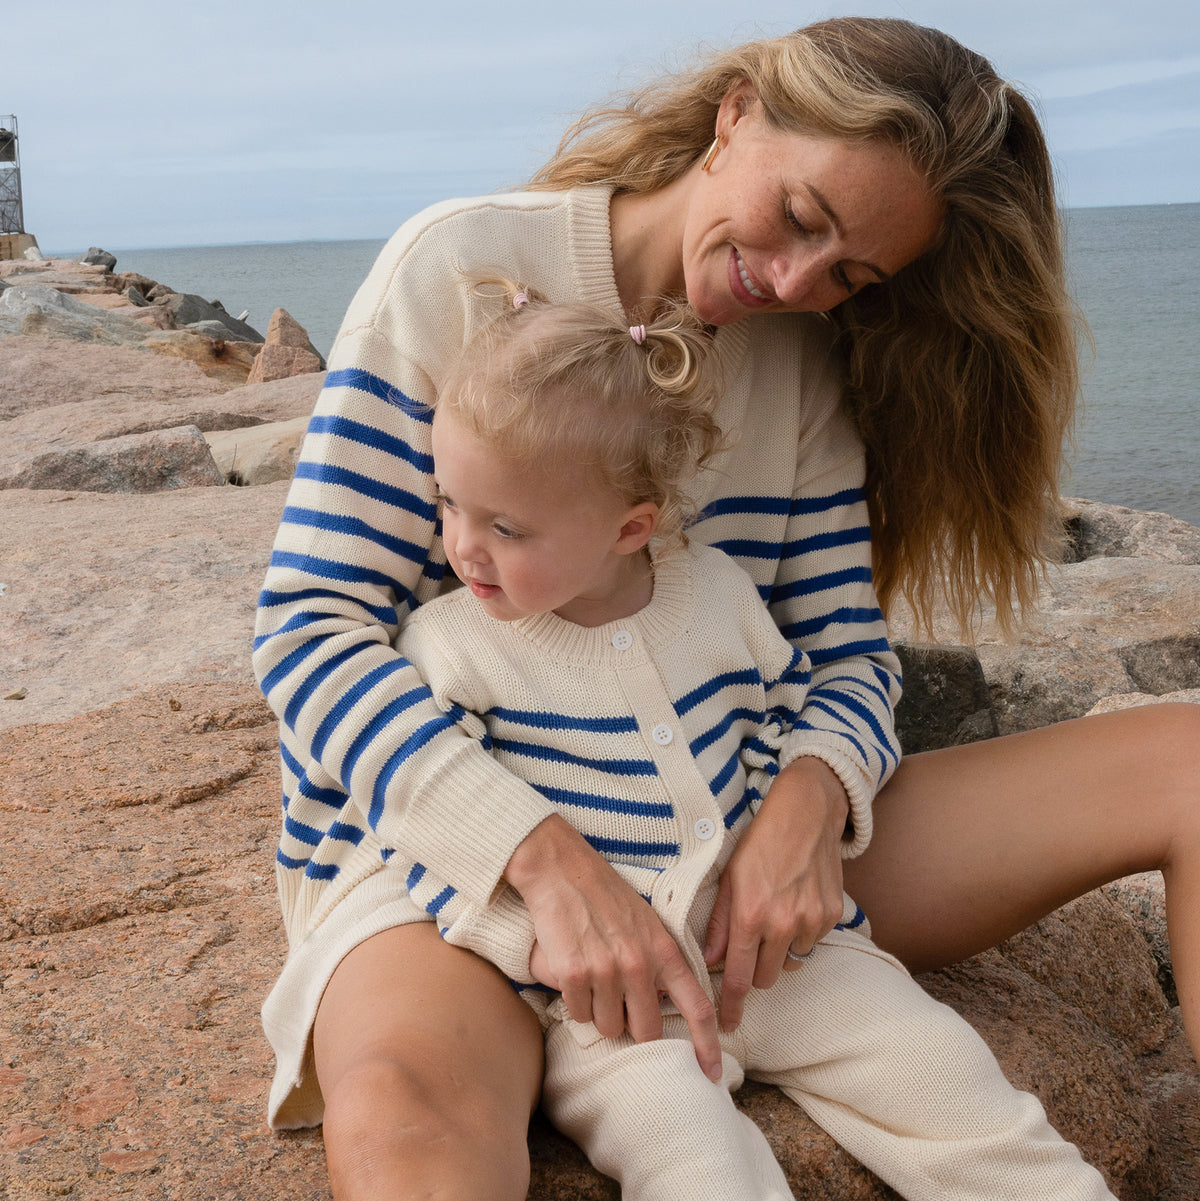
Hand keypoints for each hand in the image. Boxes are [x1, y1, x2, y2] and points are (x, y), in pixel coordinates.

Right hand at [507, 815, 721, 1081]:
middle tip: (620, 1004)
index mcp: (664, 951)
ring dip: (601, 1014)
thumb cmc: (606, 895)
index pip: (696, 1007)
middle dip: (633, 1027)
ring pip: (608, 1027)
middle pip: (645, 1031)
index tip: (711, 1073)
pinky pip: (579, 1013)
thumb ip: (660, 961)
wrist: (562, 870)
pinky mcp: (573, 974)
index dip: (707, 1045)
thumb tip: (664, 1000)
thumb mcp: (647, 923)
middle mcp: (639, 966)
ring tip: (594, 980)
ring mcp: (605, 972)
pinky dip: (576, 1003)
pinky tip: (575, 973)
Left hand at [703, 757, 848, 1030]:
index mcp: (750, 914)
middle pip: (765, 978)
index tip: (726, 1024)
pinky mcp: (834, 915)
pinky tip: (795, 906)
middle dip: (753, 972)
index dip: (730, 1005)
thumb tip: (710, 959)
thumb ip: (720, 922)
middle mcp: (783, 923)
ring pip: (790, 962)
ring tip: (773, 919)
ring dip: (779, 953)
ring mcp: (812, 921)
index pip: (738, 977)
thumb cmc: (760, 842)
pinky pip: (813, 943)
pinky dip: (802, 935)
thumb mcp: (729, 877)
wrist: (807, 813)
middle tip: (748, 950)